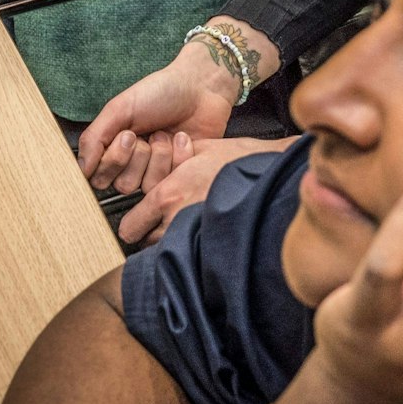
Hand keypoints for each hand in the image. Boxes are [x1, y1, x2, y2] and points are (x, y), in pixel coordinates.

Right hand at [77, 41, 248, 187]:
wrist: (200, 86)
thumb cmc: (159, 93)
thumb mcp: (119, 109)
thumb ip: (94, 138)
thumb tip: (80, 171)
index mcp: (114, 149)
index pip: (99, 177)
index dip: (114, 159)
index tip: (127, 134)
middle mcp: (133, 165)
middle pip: (123, 185)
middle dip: (139, 156)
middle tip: (149, 132)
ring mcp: (158, 171)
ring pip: (148, 186)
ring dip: (160, 155)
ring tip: (167, 133)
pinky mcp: (181, 175)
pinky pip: (173, 183)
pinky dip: (179, 156)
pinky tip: (183, 139)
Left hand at [115, 134, 294, 244]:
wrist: (272, 171)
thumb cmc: (240, 158)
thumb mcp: (200, 149)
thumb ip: (173, 162)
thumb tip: (157, 167)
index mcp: (168, 194)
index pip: (130, 227)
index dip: (133, 222)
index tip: (139, 219)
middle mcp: (176, 219)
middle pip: (145, 243)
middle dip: (151, 232)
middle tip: (164, 220)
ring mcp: (195, 235)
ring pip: (166, 250)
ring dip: (170, 241)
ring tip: (186, 226)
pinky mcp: (212, 245)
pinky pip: (189, 254)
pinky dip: (190, 248)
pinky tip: (201, 236)